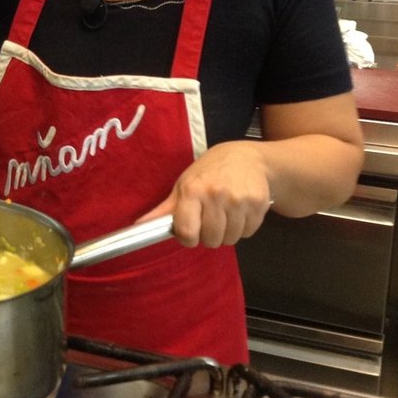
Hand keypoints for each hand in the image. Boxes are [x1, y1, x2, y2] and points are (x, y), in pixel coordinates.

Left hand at [148, 141, 274, 248]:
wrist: (246, 158)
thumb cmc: (209, 172)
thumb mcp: (184, 185)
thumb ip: (165, 210)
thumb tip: (138, 226)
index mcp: (193, 190)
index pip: (187, 231)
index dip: (188, 238)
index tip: (190, 232)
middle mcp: (216, 195)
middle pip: (211, 240)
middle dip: (209, 236)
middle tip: (210, 220)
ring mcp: (239, 200)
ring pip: (231, 239)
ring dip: (227, 233)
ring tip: (225, 214)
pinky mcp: (258, 204)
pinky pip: (248, 233)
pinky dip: (243, 227)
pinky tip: (240, 211)